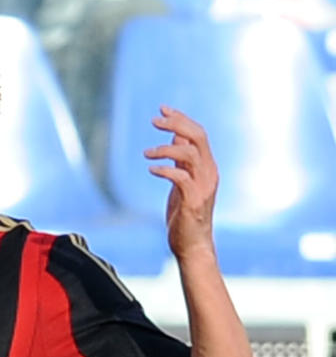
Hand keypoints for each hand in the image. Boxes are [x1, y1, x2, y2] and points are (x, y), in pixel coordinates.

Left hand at [144, 108, 217, 261]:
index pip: (198, 133)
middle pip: (197, 136)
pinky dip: (164, 170)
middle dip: (176, 123)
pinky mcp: (193, 200)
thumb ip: (181, 159)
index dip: (181, 118)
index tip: (162, 109)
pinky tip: (151, 170)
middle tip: (154, 120)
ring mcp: (203, 186)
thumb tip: (176, 134)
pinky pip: (180, 176)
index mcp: (208, 166)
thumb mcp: (182, 182)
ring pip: (189, 153)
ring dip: (165, 148)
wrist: (193, 247)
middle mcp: (209, 172)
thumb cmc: (185, 216)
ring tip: (147, 153)